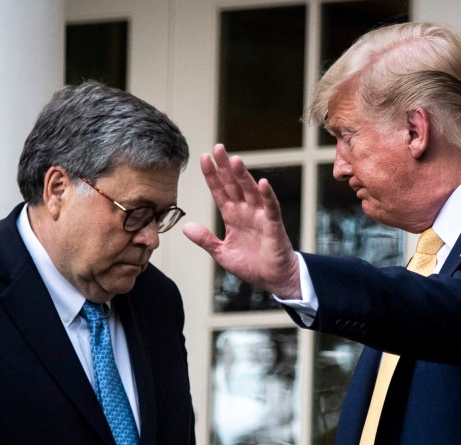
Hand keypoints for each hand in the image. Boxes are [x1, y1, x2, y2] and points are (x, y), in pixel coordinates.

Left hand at [183, 144, 300, 298]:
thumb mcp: (222, 253)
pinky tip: (262, 183)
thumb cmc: (252, 265)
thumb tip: (186, 227)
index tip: (204, 159)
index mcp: (233, 216)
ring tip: (235, 161)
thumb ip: (206, 240)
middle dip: (226, 167)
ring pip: (250, 192)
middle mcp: (246, 212)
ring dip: (243, 176)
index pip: (220, 191)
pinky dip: (267, 196)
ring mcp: (260, 216)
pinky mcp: (274, 226)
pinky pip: (271, 208)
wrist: (274, 279)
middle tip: (218, 148)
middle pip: (234, 185)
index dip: (212, 176)